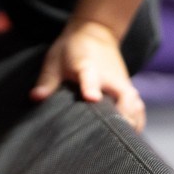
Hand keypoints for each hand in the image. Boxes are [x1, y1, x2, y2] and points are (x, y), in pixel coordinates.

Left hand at [29, 20, 145, 130]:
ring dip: (130, 123)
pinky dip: (137, 121)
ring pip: (135, 107)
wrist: (95, 30)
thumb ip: (47, 80)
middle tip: (109, 140)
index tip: (92, 98)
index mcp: (88, 67)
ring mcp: (123, 84)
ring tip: (120, 143)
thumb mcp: (55, 59)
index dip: (90, 88)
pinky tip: (130, 135)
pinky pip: (138, 109)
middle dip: (120, 119)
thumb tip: (35, 98)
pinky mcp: (130, 89)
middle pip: (123, 99)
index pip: (90, 77)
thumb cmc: (72, 48)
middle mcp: (110, 77)